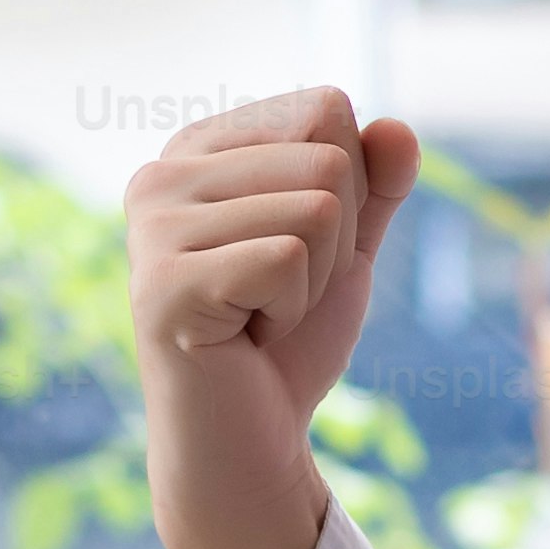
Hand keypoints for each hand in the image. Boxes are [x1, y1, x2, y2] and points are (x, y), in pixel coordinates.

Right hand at [126, 88, 419, 548]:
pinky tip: (245, 338)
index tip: (292, 252)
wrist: (249, 441)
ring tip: (259, 317)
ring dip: (314, 283)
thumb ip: (375, 184)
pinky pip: (289, 258)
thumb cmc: (286, 342)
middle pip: (327, 156)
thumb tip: (396, 128)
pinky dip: (292, 311)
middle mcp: (162, 175)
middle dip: (335, 242)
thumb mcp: (345, 249)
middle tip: (278, 295)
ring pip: (317, 209)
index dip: (346, 190)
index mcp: (198, 149)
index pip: (324, 107)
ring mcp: (153, 228)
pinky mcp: (162, 284)